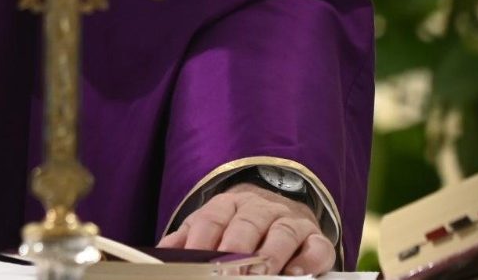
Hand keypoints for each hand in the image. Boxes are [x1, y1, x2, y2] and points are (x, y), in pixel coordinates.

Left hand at [157, 183, 334, 275]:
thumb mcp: (209, 226)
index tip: (194, 261)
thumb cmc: (237, 226)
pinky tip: (295, 274)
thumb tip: (160, 253)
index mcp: (228, 204)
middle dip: (235, 249)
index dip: (201, 241)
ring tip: (259, 273)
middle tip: (226, 273)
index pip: (211, 218)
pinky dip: (308, 260)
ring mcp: (290, 221)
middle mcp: (260, 208)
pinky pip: (316, 247)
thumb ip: (186, 239)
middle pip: (246, 223)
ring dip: (270, 254)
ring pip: (282, 232)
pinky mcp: (315, 238)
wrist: (281, 208)